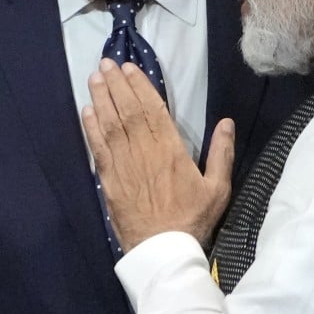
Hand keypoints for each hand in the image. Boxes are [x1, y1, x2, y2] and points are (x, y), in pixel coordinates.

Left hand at [82, 59, 234, 251]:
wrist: (163, 250)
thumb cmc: (192, 219)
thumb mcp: (218, 188)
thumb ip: (222, 153)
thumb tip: (226, 121)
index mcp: (171, 149)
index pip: (153, 109)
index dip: (140, 86)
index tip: (129, 68)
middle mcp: (144, 150)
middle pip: (127, 110)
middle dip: (116, 84)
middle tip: (106, 63)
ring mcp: (124, 164)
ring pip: (110, 124)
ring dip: (101, 98)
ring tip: (95, 77)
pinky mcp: (109, 179)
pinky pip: (98, 147)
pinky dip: (91, 127)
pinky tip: (87, 111)